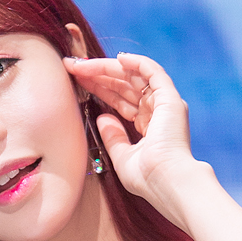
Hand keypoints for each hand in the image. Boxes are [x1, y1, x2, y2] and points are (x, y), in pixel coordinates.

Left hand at [65, 51, 213, 230]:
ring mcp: (165, 104)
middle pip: (123, 85)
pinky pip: (152, 72)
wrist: (166, 182)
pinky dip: (136, 62)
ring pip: (133, 76)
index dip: (99, 88)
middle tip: (72, 67)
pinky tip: (117, 58)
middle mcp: (157, 112)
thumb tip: (102, 117)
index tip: (76, 81)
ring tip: (81, 64)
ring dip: (107, 68)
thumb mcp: (122, 157)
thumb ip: (113, 136)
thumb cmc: (147, 178)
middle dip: (97, 75)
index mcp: (148, 126)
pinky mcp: (170, 98)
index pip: (120, 100)